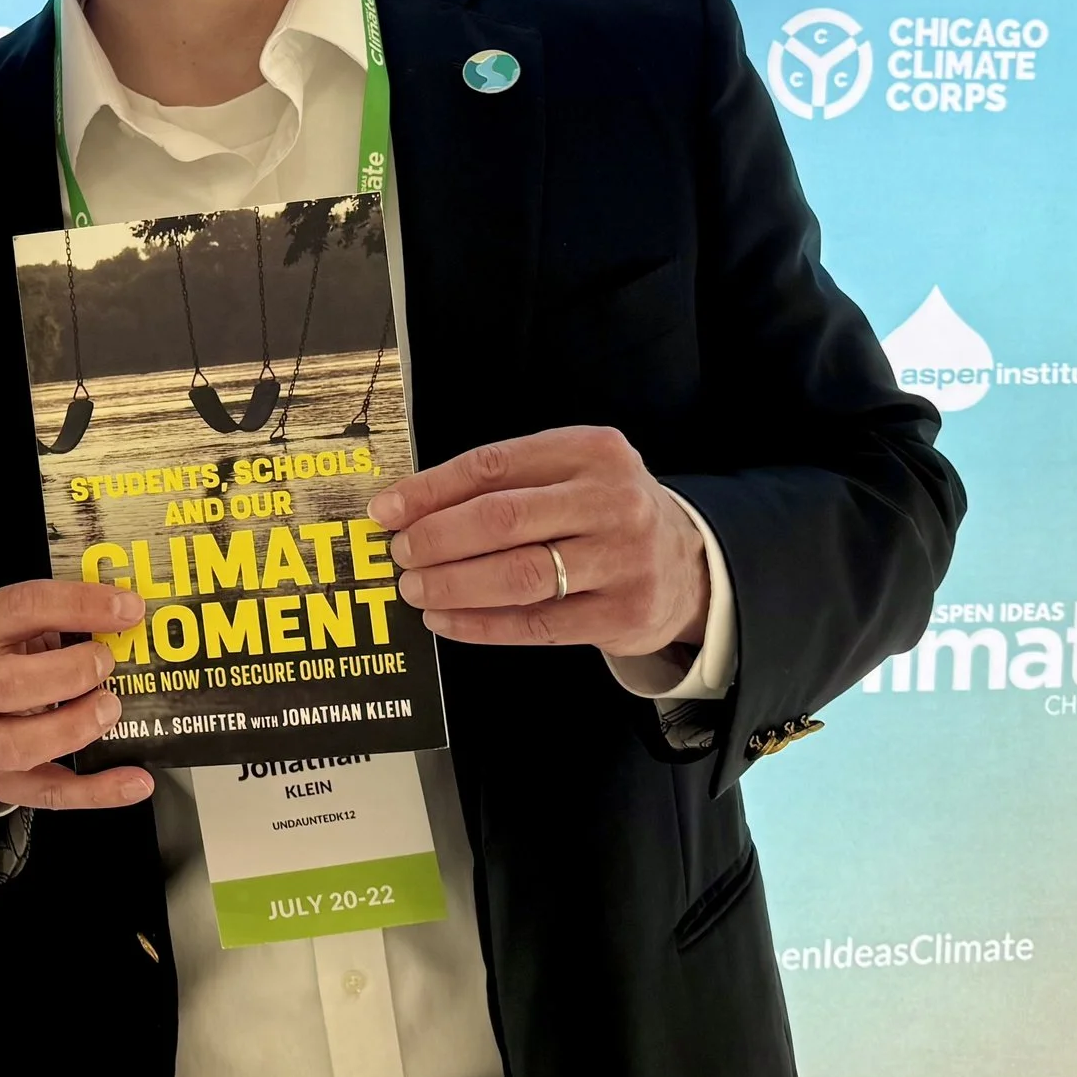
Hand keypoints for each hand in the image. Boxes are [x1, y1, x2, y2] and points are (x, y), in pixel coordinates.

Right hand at [0, 580, 153, 810]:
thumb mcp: (20, 619)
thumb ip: (66, 613)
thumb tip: (129, 613)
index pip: (23, 608)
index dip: (78, 606)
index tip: (126, 609)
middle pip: (4, 686)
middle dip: (67, 675)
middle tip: (104, 664)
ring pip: (15, 746)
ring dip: (72, 730)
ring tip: (109, 711)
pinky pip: (47, 792)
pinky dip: (96, 790)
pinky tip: (133, 781)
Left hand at [376, 427, 710, 658]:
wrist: (690, 564)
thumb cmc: (602, 513)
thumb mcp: (566, 475)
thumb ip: (498, 484)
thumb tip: (405, 509)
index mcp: (590, 451)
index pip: (492, 465)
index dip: (429, 490)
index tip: (386, 510)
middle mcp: (612, 500)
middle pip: (502, 519)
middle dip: (437, 538)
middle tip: (401, 553)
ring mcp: (623, 560)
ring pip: (518, 576)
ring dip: (453, 584)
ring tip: (416, 588)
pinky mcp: (624, 614)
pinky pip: (536, 625)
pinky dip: (481, 625)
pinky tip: (446, 620)